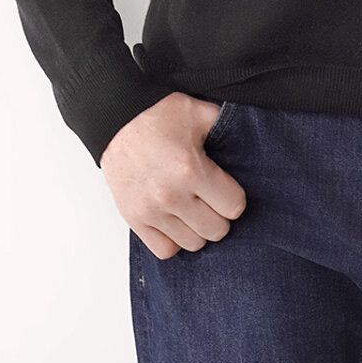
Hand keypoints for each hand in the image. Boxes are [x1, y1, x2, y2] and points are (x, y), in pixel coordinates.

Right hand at [100, 91, 246, 260]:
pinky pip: (164, 250)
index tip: (227, 189)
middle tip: (212, 199)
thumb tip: (246, 136)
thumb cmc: (156, 114)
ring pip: (193, 244)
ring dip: (198, 228)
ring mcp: (151, 211)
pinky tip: (176, 221)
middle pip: (216, 230)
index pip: (233, 207)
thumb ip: (225, 126)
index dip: (235, 198)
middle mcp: (172, 195)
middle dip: (220, 215)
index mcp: (192, 169)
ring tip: (194, 210)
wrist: (115, 117)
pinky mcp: (134, 218)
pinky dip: (174, 240)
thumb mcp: (199, 112)